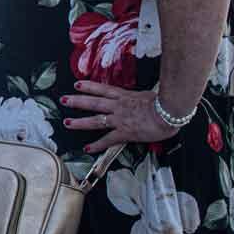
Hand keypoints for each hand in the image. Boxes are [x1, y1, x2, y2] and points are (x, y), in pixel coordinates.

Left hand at [61, 81, 180, 152]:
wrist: (170, 113)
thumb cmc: (166, 104)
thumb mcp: (149, 95)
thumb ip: (141, 97)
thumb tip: (143, 97)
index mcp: (125, 96)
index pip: (102, 89)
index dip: (89, 86)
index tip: (77, 84)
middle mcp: (119, 106)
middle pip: (93, 102)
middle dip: (77, 101)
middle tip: (63, 100)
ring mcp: (120, 119)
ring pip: (96, 120)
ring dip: (80, 122)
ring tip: (67, 123)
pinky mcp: (125, 132)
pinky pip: (108, 140)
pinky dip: (97, 145)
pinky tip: (88, 148)